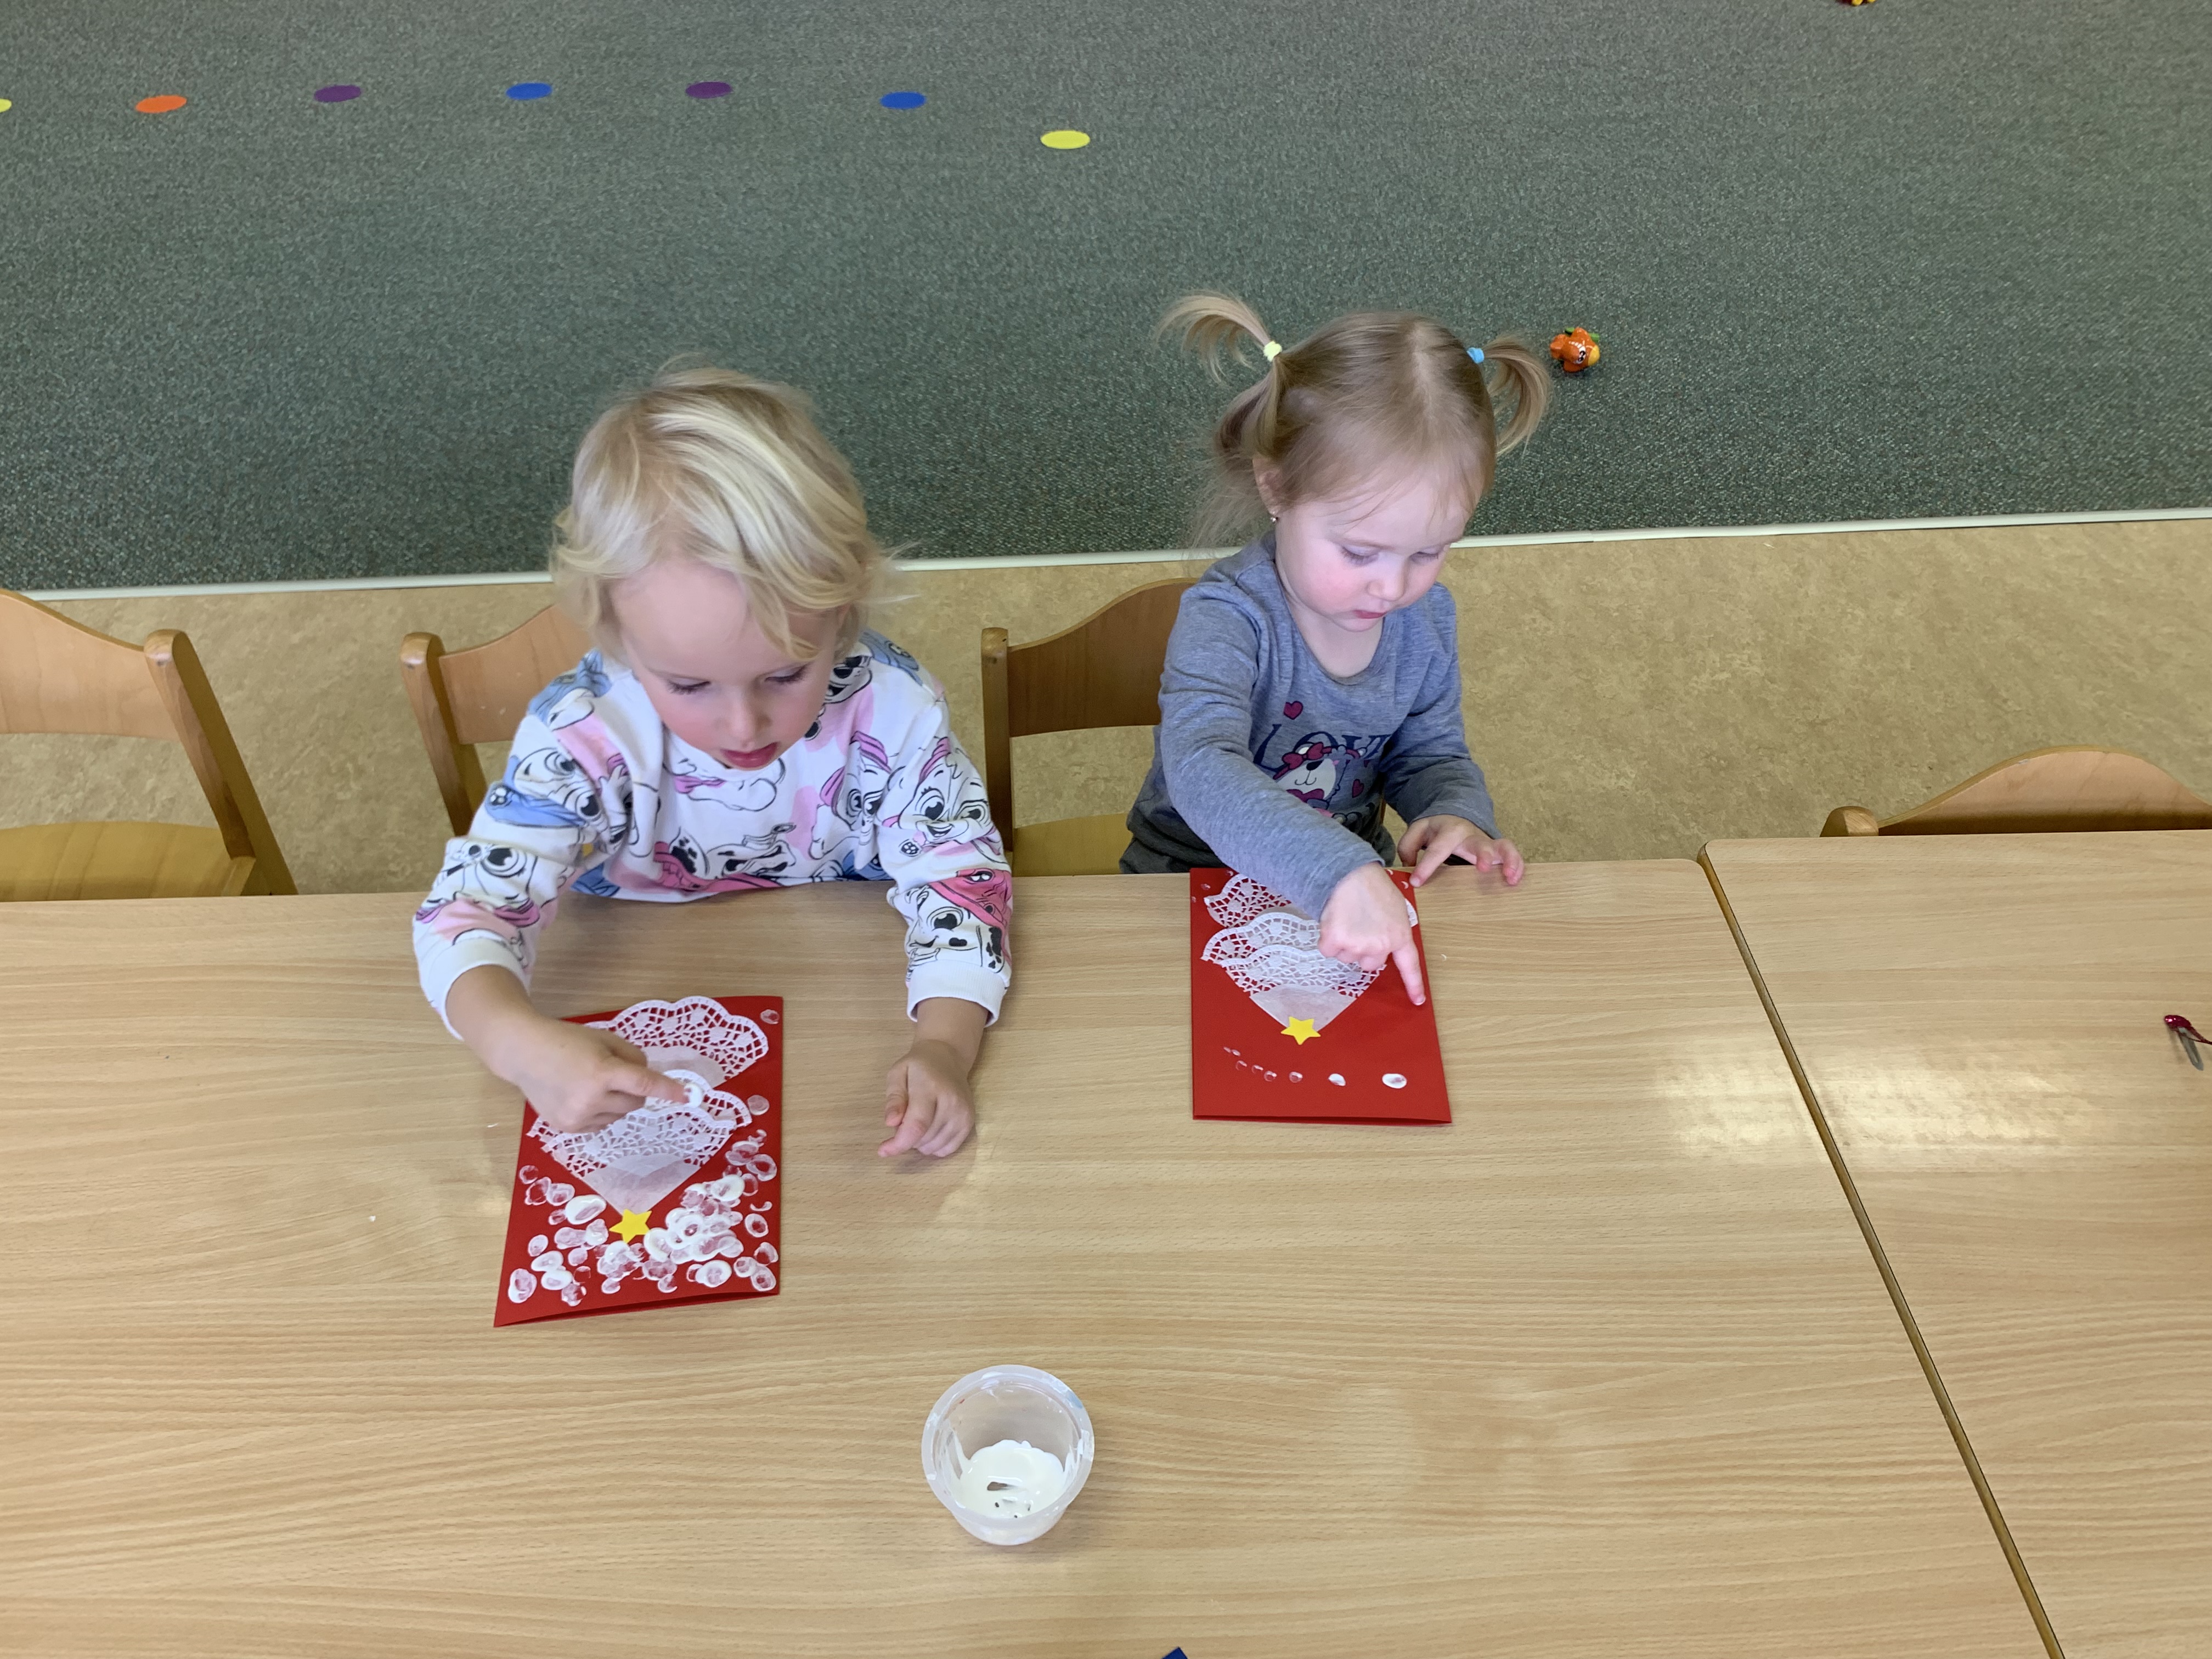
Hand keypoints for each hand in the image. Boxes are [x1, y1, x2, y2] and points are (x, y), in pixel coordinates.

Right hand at [445, 965, 686, 1132]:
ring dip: (616, 1102)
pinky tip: (579, 1096)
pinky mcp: (567, 1128)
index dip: (667, 1090)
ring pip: (619, 1116)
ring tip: (589, 1083)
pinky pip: (601, 1124)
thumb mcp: (605, 1039)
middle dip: (633, 1091)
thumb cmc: (567, 1041)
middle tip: (613, 1074)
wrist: (523, 1053)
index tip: (686, 1096)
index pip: (643, 1084)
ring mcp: (577, 1117)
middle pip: (635, 1103)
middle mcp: (590, 1099)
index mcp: (602, 1072)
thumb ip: (632, 1057)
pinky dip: (600, 1112)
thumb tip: (648, 1081)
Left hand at [881, 997, 987, 1157]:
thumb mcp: (897, 1074)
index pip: (917, 1125)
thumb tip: (891, 1123)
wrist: (948, 1058)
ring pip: (934, 1147)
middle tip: (903, 1118)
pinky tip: (929, 1130)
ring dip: (919, 1142)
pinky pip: (947, 1149)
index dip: (899, 1143)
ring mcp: (963, 1114)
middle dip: (906, 1137)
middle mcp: (952, 1103)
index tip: (883, 1151)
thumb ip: (893, 1098)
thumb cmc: (918, 1066)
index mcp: (931, 1088)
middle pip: (924, 1139)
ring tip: (917, 1121)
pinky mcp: (969, 1123)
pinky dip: (933, 1146)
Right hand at [1319, 862, 1424, 1005]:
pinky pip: (1329, 951)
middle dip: (1362, 949)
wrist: (1349, 872)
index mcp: (1400, 935)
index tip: (1417, 1001)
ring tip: (1347, 918)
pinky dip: (1328, 939)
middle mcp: (1380, 945)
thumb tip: (1384, 947)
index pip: (1409, 966)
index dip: (1413, 985)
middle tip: (1360, 925)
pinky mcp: (1336, 941)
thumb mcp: (1395, 908)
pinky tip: (1334, 921)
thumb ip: (1393, 930)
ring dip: (1344, 942)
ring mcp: (1357, 945)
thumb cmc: (1373, 886)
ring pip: (1346, 957)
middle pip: (1368, 964)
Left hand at [1396, 815, 1524, 887]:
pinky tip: (1515, 880)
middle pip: (1480, 843)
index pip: (1437, 849)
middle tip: (1483, 869)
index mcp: (1449, 831)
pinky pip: (1513, 854)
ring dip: (1509, 860)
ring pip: (1504, 846)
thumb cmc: (1436, 830)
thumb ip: (1408, 847)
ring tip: (1510, 878)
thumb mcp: (1418, 832)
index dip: (1427, 866)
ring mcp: (1487, 842)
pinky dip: (1517, 865)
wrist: (1455, 818)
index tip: (1417, 883)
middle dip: (1484, 854)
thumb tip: (1408, 868)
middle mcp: (1471, 835)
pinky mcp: (1498, 851)